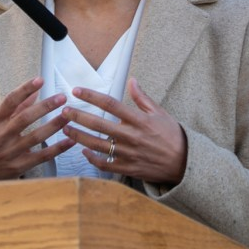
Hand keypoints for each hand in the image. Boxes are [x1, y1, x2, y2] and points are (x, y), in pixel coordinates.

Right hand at [0, 77, 71, 181]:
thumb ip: (15, 108)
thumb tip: (35, 91)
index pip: (9, 102)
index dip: (25, 89)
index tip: (40, 80)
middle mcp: (1, 136)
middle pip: (25, 118)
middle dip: (45, 107)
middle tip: (62, 97)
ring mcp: (10, 152)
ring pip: (36, 137)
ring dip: (54, 125)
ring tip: (69, 115)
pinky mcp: (19, 167)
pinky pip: (42, 157)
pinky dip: (58, 148)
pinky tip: (70, 140)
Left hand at [62, 77, 186, 184]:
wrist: (184, 163)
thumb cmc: (172, 135)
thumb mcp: (160, 113)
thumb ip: (142, 98)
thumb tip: (132, 80)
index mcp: (139, 120)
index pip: (111, 104)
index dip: (92, 96)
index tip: (77, 90)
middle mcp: (131, 136)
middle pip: (99, 124)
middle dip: (78, 116)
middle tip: (64, 110)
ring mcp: (128, 154)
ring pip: (97, 145)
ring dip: (79, 137)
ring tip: (66, 129)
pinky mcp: (128, 168)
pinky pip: (105, 164)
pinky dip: (92, 158)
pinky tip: (83, 151)